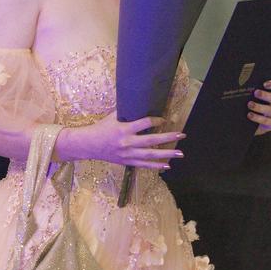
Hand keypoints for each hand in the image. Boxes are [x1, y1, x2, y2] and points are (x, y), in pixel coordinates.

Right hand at [57, 111, 185, 169]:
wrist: (89, 145)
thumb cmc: (101, 128)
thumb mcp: (113, 117)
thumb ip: (127, 113)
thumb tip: (141, 103)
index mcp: (124, 129)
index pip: (144, 123)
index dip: (156, 120)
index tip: (164, 119)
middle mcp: (127, 142)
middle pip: (151, 140)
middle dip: (168, 137)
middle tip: (181, 134)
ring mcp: (127, 154)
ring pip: (150, 155)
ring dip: (166, 154)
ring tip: (180, 153)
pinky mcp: (127, 162)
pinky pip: (144, 165)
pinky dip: (156, 166)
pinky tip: (167, 166)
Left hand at [248, 79, 270, 135]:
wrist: (260, 123)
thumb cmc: (259, 104)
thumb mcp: (260, 97)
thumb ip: (258, 91)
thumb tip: (247, 86)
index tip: (265, 84)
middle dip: (266, 96)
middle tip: (256, 93)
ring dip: (260, 107)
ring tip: (250, 105)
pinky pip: (267, 121)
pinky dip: (258, 118)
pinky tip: (250, 115)